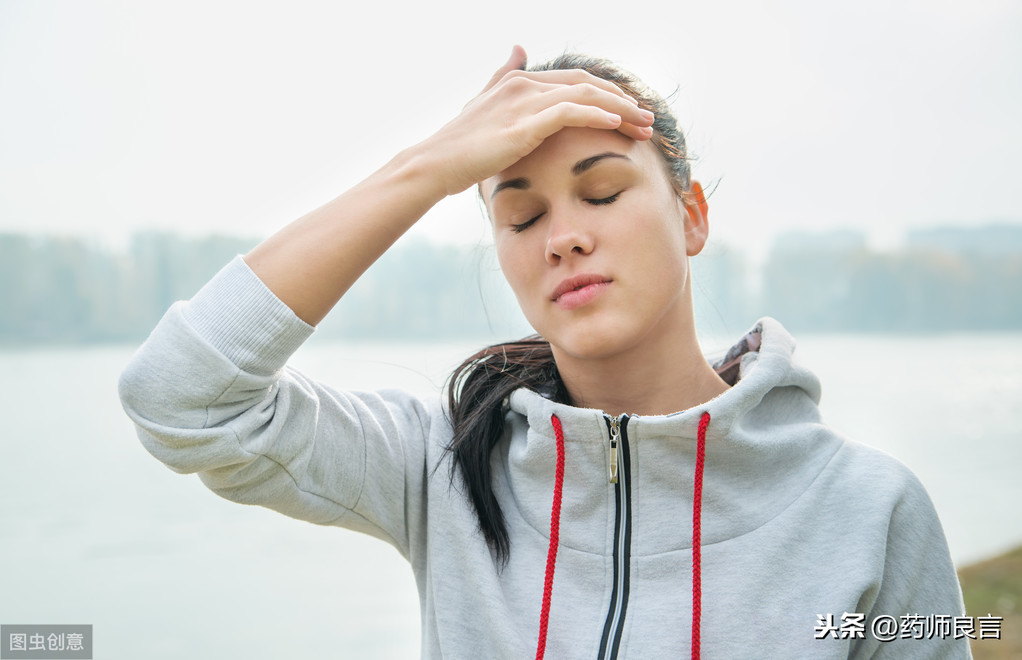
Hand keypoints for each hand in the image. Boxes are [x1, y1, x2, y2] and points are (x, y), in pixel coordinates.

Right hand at [424, 45, 655, 195]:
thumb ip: (502, 74)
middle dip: (622, 101)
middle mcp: (525, 84)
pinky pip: (571, 112)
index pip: (575, 81)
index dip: (607, 94)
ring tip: (644, 126)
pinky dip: (597, 115)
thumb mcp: (482, 102)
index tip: (629, 113)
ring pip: (586, 96)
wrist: (434, 164)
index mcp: (519, 80)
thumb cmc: (458, 144)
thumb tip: (518, 45)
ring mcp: (524, 102)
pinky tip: (617, 125)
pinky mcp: (525, 124)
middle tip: (647, 120)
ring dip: (621, 110)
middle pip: (588, 85)